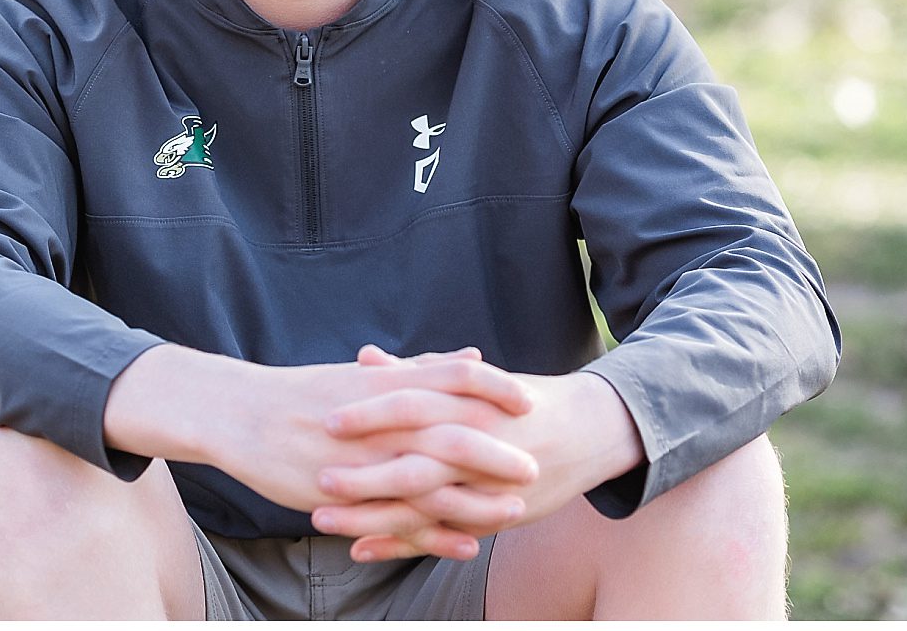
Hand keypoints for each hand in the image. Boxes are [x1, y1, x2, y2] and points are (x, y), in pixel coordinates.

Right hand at [102, 342, 542, 565]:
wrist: (237, 414)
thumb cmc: (301, 394)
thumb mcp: (362, 374)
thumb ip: (421, 369)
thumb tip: (473, 356)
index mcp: (383, 383)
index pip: (453, 378)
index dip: (494, 389)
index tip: (530, 401)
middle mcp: (377, 420)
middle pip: (449, 431)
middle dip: (496, 451)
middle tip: (535, 465)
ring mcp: (360, 459)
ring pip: (428, 481)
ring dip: (474, 498)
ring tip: (515, 510)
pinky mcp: (344, 494)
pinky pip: (396, 518)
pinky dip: (433, 533)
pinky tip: (465, 544)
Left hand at [313, 348, 642, 560]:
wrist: (588, 429)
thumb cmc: (516, 398)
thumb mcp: (470, 380)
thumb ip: (415, 370)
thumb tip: (363, 358)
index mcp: (467, 404)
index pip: (412, 406)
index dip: (369, 414)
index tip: (325, 419)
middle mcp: (475, 448)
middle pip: (414, 463)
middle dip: (365, 474)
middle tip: (318, 478)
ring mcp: (483, 488)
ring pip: (421, 508)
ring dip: (371, 516)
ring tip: (321, 519)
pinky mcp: (490, 517)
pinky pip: (439, 535)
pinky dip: (400, 544)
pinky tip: (361, 549)